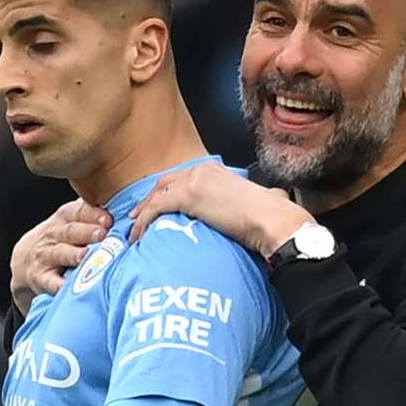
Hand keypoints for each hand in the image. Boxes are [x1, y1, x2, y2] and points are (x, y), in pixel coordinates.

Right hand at [10, 198, 111, 313]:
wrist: (26, 258)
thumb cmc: (61, 238)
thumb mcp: (72, 220)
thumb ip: (93, 214)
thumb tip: (129, 207)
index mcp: (64, 218)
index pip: (78, 212)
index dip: (93, 215)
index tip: (108, 219)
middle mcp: (53, 235)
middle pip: (70, 231)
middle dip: (86, 232)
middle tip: (102, 234)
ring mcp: (45, 256)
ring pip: (59, 253)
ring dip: (73, 254)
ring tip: (85, 256)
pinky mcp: (40, 277)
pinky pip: (50, 282)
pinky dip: (58, 285)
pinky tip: (68, 287)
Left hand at [128, 162, 312, 257]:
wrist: (272, 220)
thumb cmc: (271, 217)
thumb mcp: (257, 201)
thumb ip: (251, 202)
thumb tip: (264, 206)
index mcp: (216, 172)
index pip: (182, 179)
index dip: (165, 193)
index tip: (156, 207)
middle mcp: (203, 171)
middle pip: (165, 183)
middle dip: (148, 200)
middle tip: (136, 216)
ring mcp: (195, 181)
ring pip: (158, 195)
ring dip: (143, 213)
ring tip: (134, 231)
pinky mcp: (189, 195)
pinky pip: (157, 207)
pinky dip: (144, 220)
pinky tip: (140, 234)